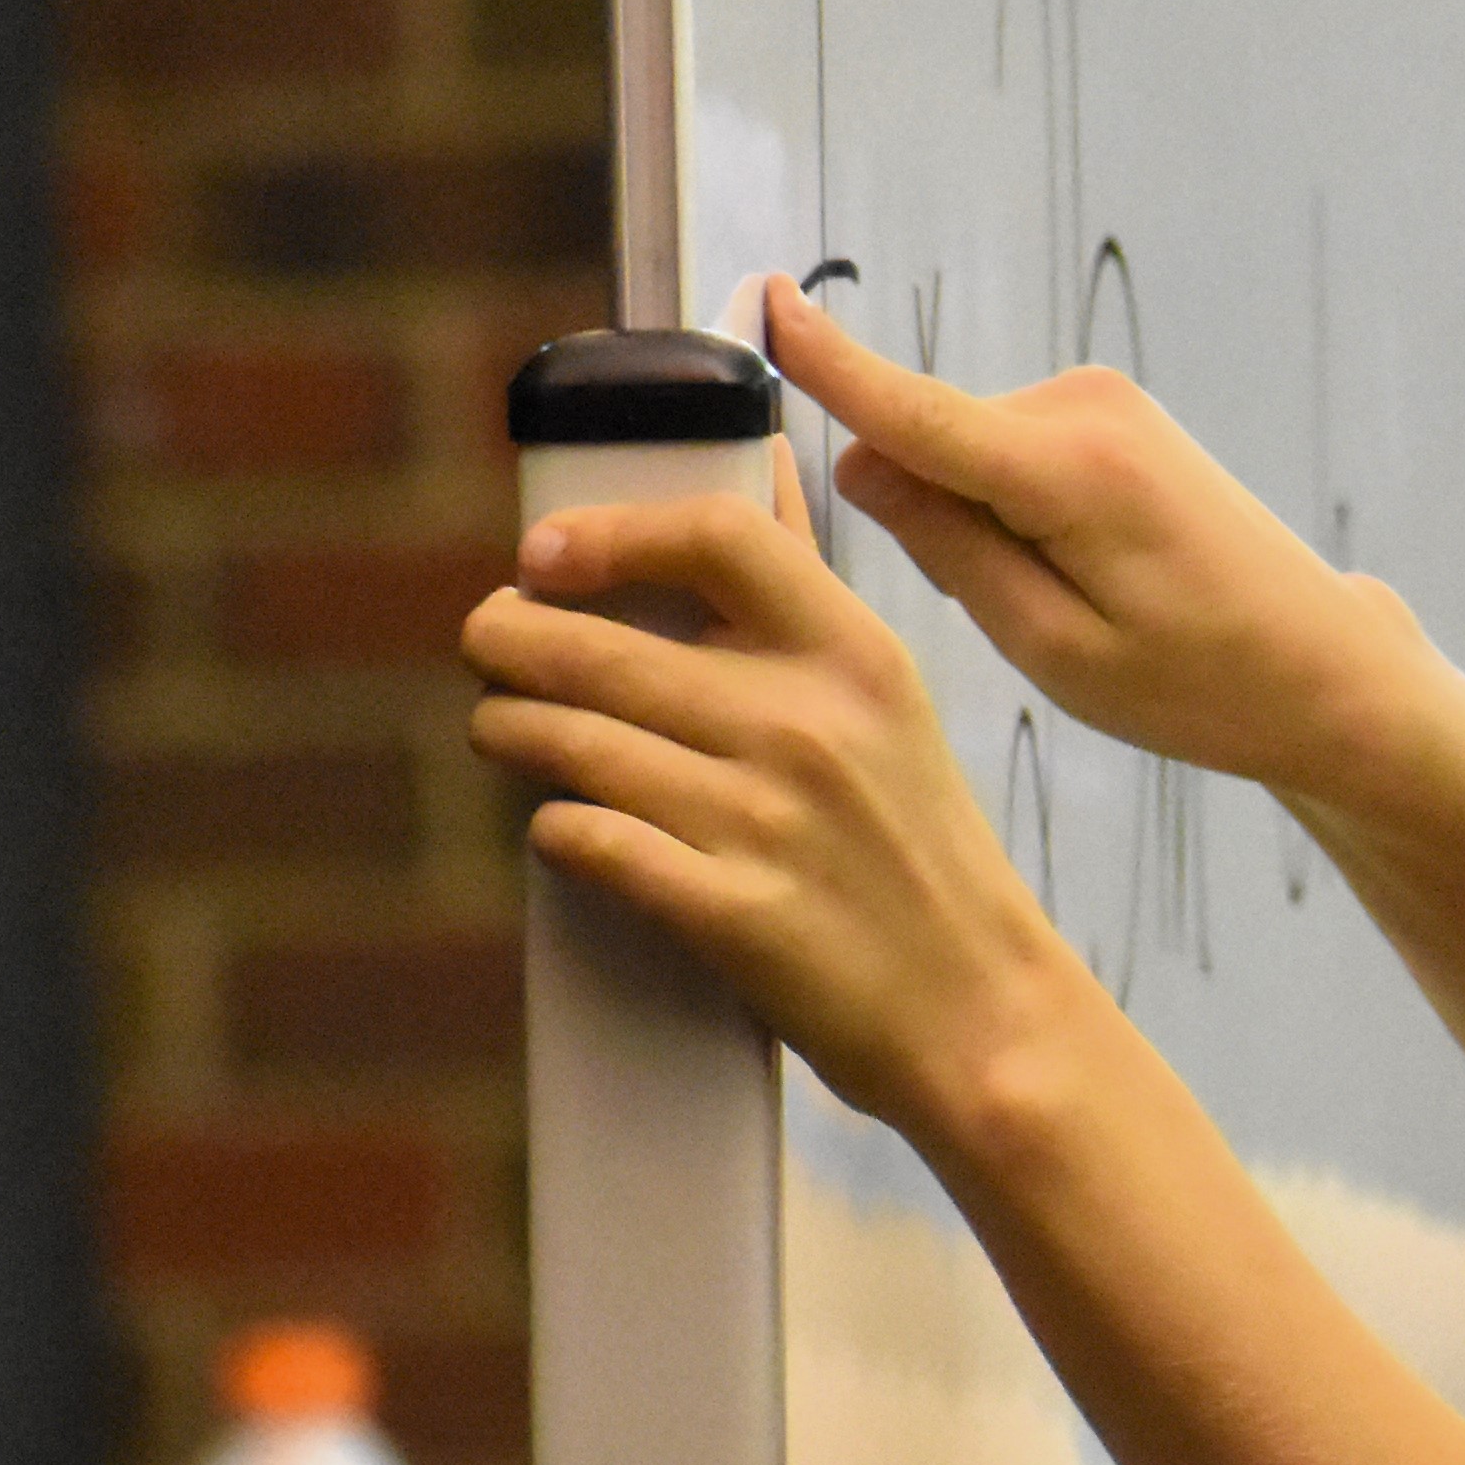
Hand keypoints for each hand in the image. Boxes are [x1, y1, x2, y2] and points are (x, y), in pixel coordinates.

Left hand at [465, 468, 1106, 1145]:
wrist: (978, 1010)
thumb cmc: (922, 849)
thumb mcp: (890, 701)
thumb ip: (808, 586)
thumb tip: (759, 454)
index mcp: (855, 656)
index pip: (716, 536)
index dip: (609, 532)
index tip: (544, 551)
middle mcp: (808, 726)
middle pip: (605, 647)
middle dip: (510, 639)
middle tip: (486, 642)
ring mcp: (765, 821)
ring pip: (574, 743)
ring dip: (511, 729)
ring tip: (500, 726)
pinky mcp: (728, 912)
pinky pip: (588, 841)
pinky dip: (553, 829)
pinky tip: (555, 825)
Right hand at [757, 274, 1413, 802]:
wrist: (1321, 664)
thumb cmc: (1198, 682)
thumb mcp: (1055, 648)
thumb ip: (949, 549)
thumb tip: (859, 460)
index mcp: (1071, 469)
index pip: (912, 408)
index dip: (827, 361)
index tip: (758, 296)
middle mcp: (1082, 405)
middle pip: (927, 446)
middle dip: (933, 525)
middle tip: (1030, 619)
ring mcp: (1099, 400)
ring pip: (962, 455)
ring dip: (977, 525)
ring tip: (1078, 605)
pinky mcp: (1106, 412)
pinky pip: (1004, 454)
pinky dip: (1009, 510)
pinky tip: (1084, 575)